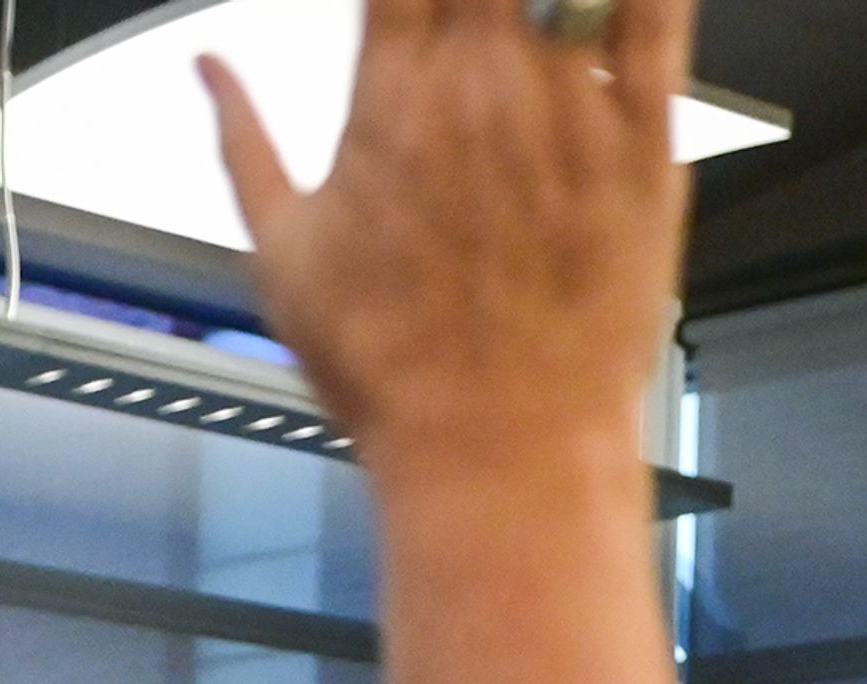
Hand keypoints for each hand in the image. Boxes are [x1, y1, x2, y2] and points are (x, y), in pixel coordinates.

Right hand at [201, 0, 694, 494]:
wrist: (499, 455)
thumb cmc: (397, 375)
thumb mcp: (285, 258)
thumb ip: (243, 144)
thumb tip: (209, 70)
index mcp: (390, 99)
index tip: (410, 9)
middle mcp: (480, 87)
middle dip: (475, 0)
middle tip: (477, 33)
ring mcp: (570, 109)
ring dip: (546, 2)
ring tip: (537, 27)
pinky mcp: (646, 145)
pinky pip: (658, 17)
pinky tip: (619, 5)